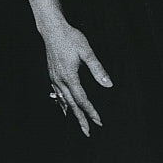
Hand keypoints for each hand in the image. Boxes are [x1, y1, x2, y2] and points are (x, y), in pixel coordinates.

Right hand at [40, 19, 112, 136]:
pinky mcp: (53, 75)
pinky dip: (63, 104)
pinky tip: (66, 107)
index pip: (82, 99)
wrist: (53, 30)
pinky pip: (58, 94)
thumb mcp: (87, 52)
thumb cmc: (71, 38)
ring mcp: (55, 79)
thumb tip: (109, 84)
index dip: (91, 111)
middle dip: (81, 119)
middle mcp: (60, 81)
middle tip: (88, 132)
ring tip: (79, 123)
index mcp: (70, 77)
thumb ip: (98, 69)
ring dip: (73, 113)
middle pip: (72, 104)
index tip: (99, 121)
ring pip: (64, 101)